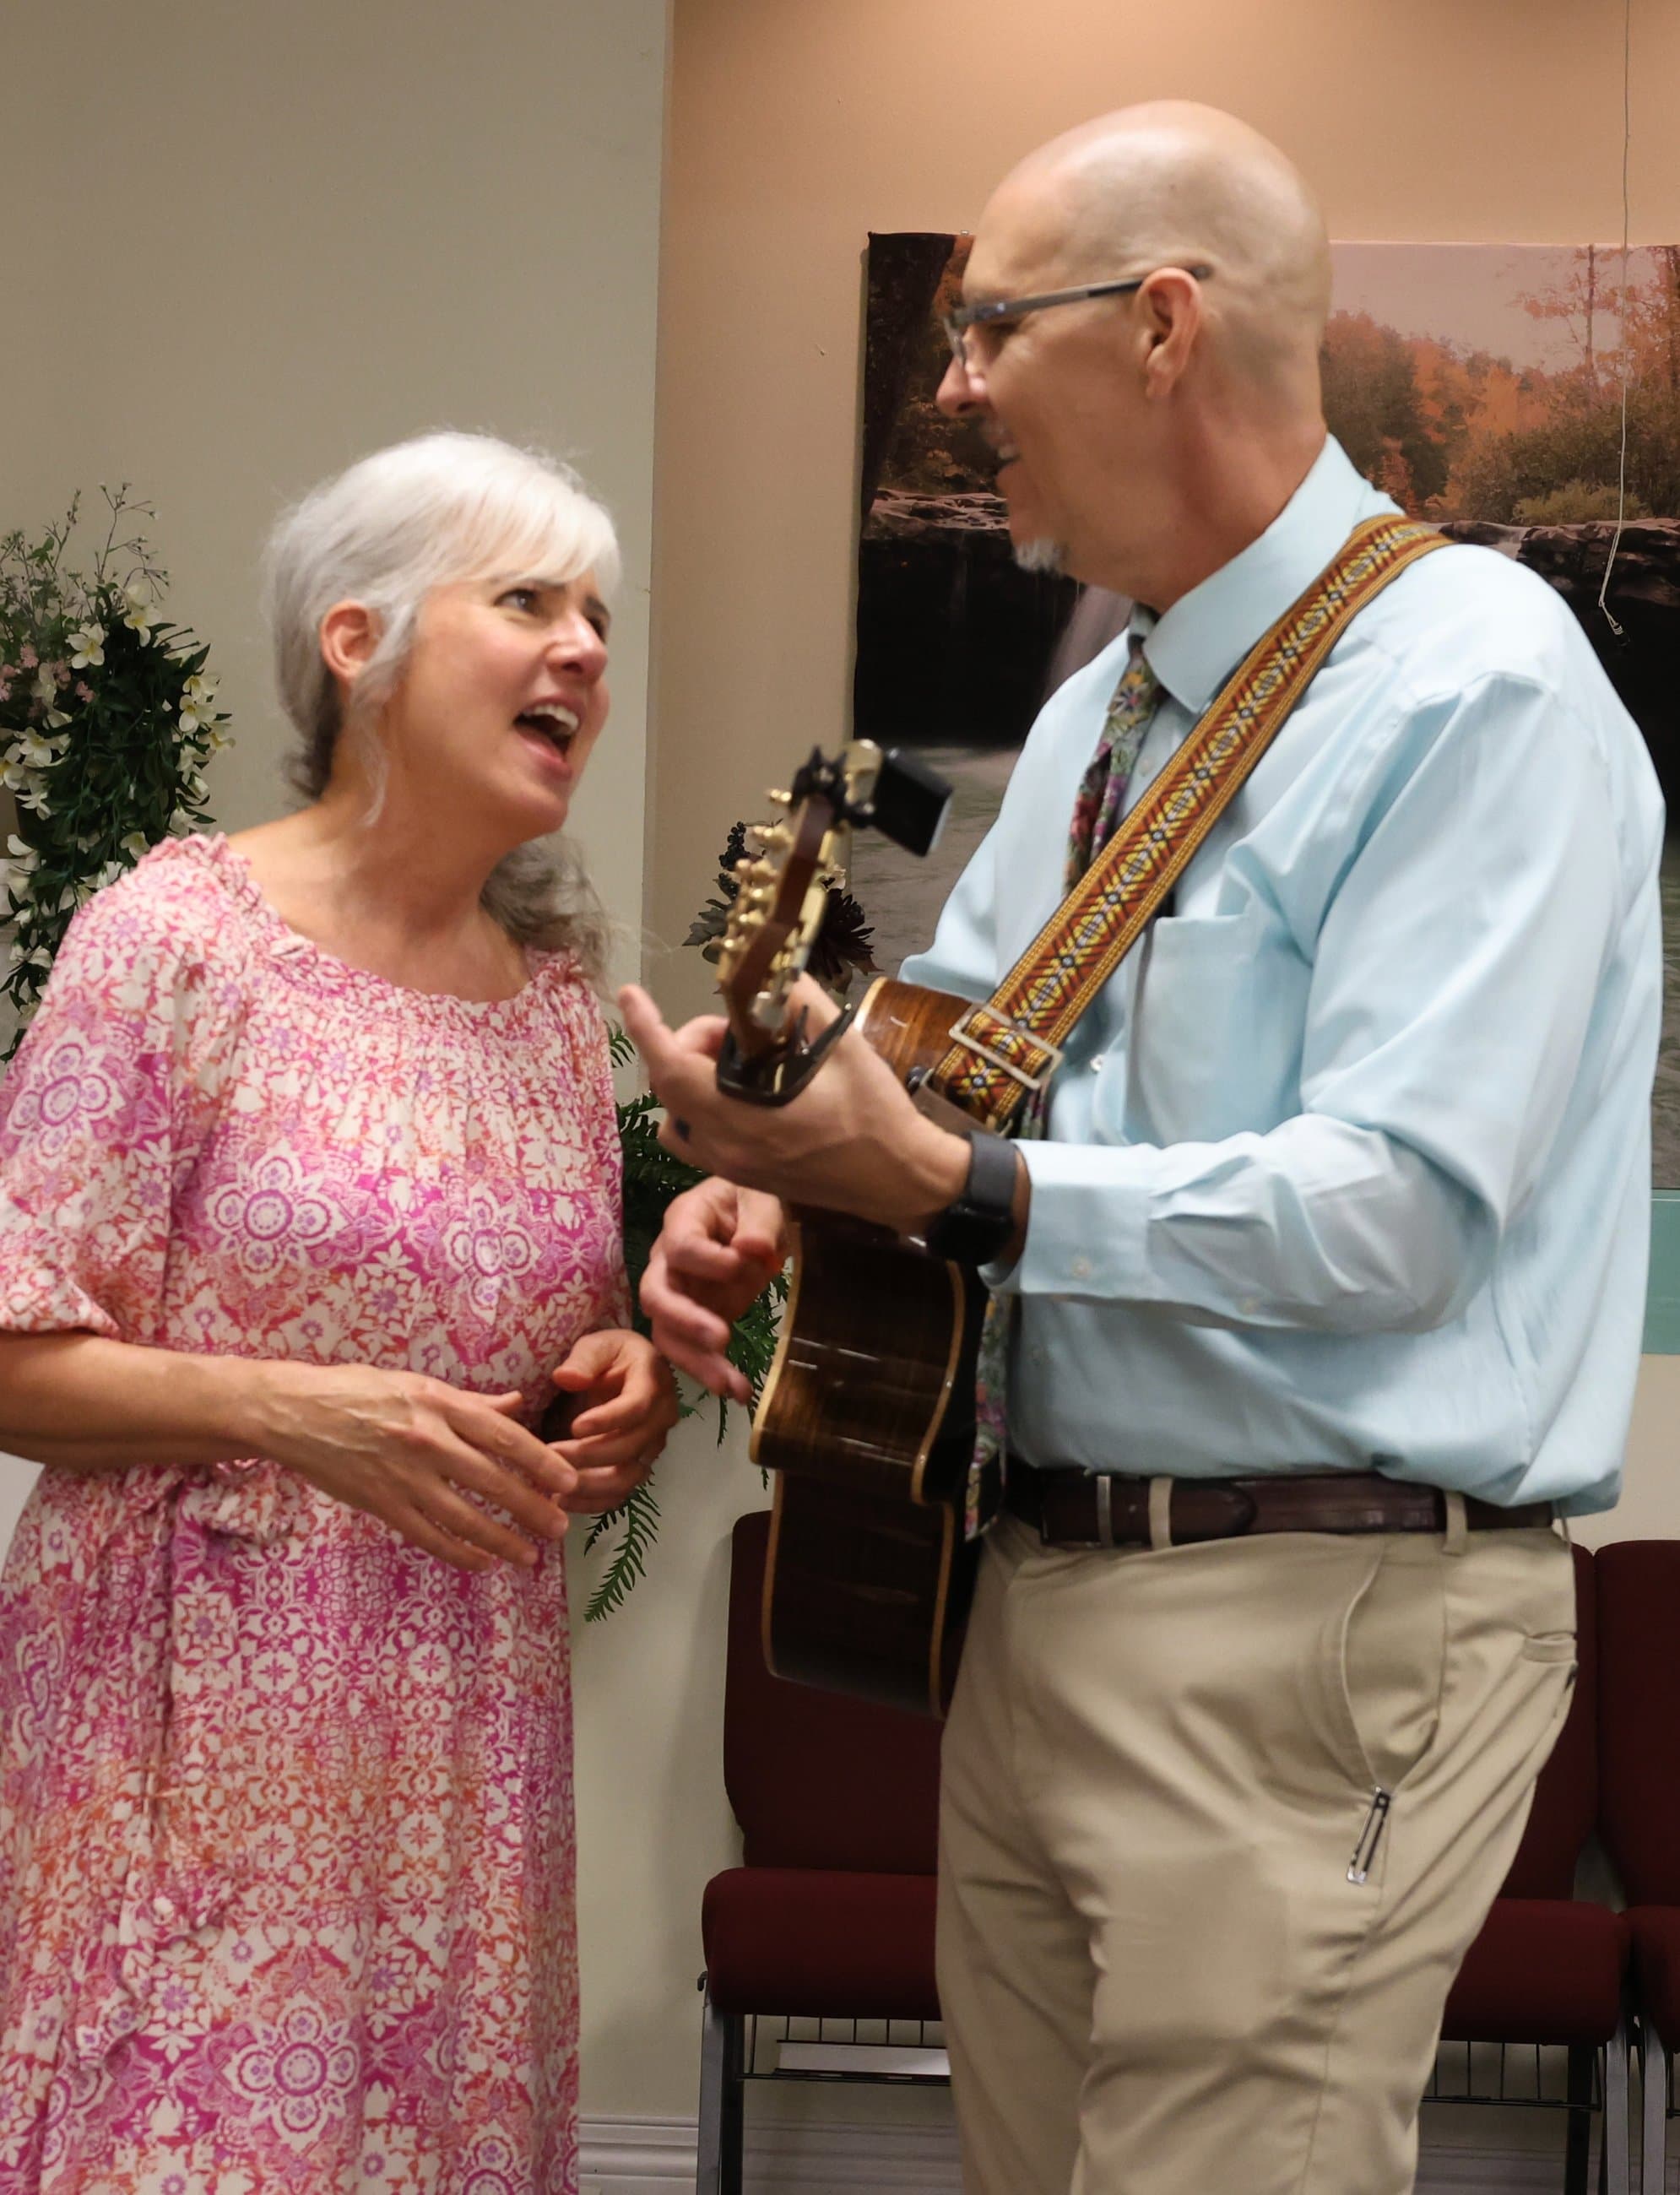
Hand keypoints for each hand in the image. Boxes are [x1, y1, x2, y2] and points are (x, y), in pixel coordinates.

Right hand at [250, 1362, 576, 1572]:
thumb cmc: (357, 1391)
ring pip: (464, 1517)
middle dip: (531, 1507)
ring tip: (529, 1556)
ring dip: (501, 1540)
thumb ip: (470, 1401)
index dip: (540, 1461)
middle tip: (559, 1526)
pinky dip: (459, 1552)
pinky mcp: (381, 1504)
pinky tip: (482, 1562)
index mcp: (439, 1404)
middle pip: (492, 1480)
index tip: (569, 1480)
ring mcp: (403, 1476)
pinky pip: (428, 1535)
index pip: (503, 1436)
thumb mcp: (417, 1384)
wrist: (293, 1412)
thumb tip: (516, 1404)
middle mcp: (426, 1441)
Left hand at [547, 1328, 680, 1512]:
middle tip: (549, 1454)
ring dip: (589, 1485)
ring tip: (553, 1485)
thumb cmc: (610, 1356)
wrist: (627, 1373)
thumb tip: (566, 1378)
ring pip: (627, 1477)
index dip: (608, 1420)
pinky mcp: (639, 1467)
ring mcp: (651, 1447)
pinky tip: (562, 1501)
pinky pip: (620, 1494)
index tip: (575, 1426)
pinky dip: (593, 1503)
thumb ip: (583, 1359)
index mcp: (653, 1383)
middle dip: (588, 1455)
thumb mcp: (597, 1345)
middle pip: (630, 1447)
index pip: (636, 1407)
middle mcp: (660, 1418)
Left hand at [617, 980, 968, 1230]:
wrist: (899, 1179)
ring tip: (734, 1061)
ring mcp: (731, 1166)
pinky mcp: (744, 1176)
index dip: (646, 1029)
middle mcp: (725, 1147)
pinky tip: (741, 1090)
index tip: (631, 995)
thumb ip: (800, 1004)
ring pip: (677, 1117)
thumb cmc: (876, 1114)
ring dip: (687, 1080)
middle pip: (670, 1087)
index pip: (671, 1068)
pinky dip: (700, 1106)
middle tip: (732, 1028)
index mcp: (743, 1117)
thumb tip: (773, 972)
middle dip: (685, 1045)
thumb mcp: (844, 1047)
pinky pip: (697, 1137)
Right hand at [641, 1177, 787, 1401]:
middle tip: (721, 1338)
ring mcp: (677, 1293)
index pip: (680, 1244)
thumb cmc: (755, 1200)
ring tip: (731, 1386)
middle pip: (655, 1295)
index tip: (742, 1265)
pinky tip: (738, 1391)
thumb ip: (760, 1224)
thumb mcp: (765, 1200)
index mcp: (684, 1219)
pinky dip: (710, 1372)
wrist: (756, 1223)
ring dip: (696, 1362)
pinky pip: (689, 1350)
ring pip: (666, 1333)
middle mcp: (668, 1259)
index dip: (706, 1260)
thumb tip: (752, 1249)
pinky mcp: (692, 1321)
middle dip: (685, 1320)